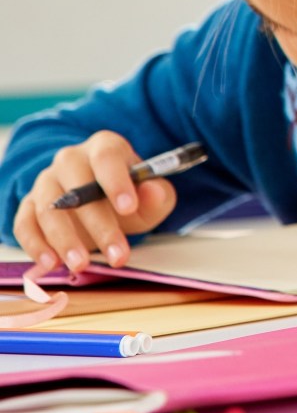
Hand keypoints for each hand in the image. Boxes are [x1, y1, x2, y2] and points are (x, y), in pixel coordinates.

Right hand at [12, 131, 177, 278]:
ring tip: (82, 265)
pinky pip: (25, 224)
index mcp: (104, 147)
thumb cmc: (129, 196)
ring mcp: (46, 182)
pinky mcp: (28, 205)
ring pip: (49, 209)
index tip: (129, 208)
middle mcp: (70, 160)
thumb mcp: (152, 197)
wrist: (103, 202)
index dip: (116, 182)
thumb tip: (152, 191)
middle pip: (78, 188)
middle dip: (99, 225)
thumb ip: (157, 194)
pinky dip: (36, 245)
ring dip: (65, 240)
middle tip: (116, 255)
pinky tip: (52, 263)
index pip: (107, 157)